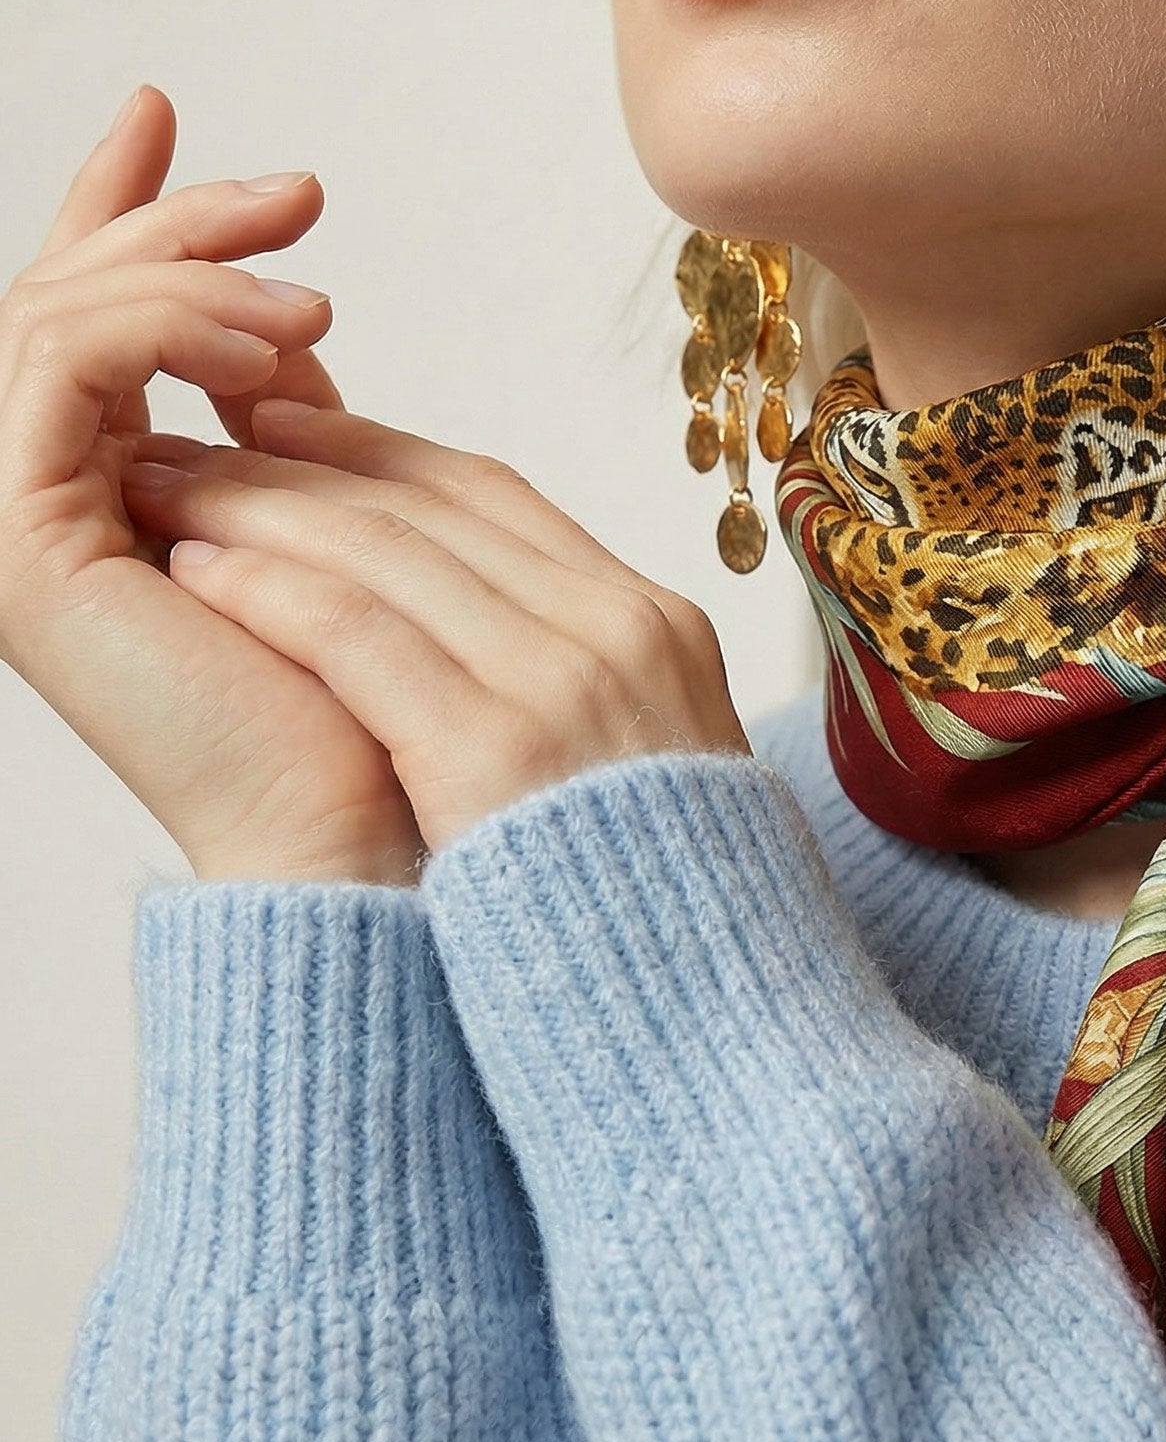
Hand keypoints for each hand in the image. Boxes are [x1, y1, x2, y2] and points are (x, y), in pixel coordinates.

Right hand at [0, 85, 428, 885]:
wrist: (369, 819)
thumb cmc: (364, 686)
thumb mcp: (322, 510)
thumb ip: (276, 423)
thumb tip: (293, 339)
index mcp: (94, 486)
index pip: (80, 317)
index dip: (113, 211)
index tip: (168, 111)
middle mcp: (30, 497)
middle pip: (57, 301)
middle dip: (172, 224)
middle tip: (296, 192)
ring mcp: (7, 521)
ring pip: (53, 320)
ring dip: (191, 279)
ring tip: (316, 302)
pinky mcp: (17, 544)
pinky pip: (62, 372)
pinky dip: (167, 333)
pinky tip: (279, 351)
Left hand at [120, 397, 748, 853]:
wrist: (717, 1014)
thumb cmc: (665, 907)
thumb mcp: (653, 758)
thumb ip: (585, 682)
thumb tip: (482, 638)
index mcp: (656, 622)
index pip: (495, 495)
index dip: (381, 449)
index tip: (294, 427)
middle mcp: (617, 627)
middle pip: (431, 506)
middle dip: (303, 461)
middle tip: (204, 433)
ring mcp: (566, 681)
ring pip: (385, 551)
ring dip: (261, 510)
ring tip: (173, 489)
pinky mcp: (500, 749)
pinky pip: (360, 635)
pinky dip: (272, 591)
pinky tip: (200, 572)